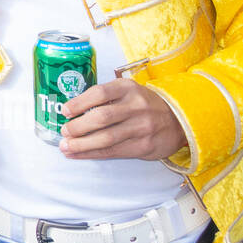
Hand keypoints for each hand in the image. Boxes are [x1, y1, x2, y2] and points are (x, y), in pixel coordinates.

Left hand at [59, 79, 186, 159]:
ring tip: (66, 146)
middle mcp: (136, 106)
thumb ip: (105, 97)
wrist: (178, 120)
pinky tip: (77, 154)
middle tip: (64, 132)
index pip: (100, 93)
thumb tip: (72, 109)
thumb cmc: (144, 105)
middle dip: (78, 127)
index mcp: (128, 88)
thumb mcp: (128, 91)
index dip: (79, 103)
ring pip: (106, 138)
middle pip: (102, 117)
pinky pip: (113, 152)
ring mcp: (141, 127)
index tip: (65, 110)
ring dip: (82, 144)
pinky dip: (91, 154)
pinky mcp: (143, 146)